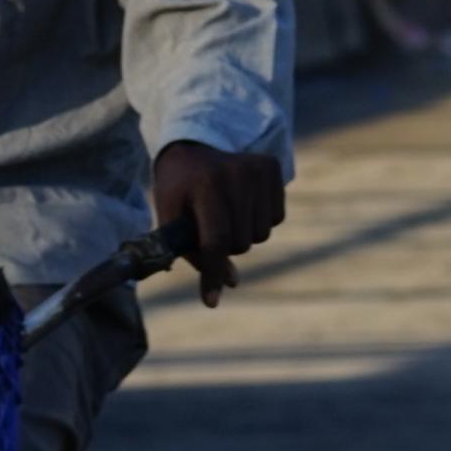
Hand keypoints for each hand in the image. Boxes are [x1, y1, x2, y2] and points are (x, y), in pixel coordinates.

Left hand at [150, 140, 286, 307]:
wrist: (191, 149)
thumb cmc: (178, 192)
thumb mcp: (172, 220)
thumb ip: (196, 254)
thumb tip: (232, 283)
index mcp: (204, 186)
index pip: (215, 240)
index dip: (213, 273)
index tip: (210, 301)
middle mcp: (235, 174)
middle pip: (242, 242)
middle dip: (226, 247)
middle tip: (210, 227)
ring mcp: (257, 168)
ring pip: (262, 234)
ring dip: (244, 234)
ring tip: (226, 214)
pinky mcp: (272, 167)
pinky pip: (277, 218)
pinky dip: (260, 221)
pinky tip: (242, 204)